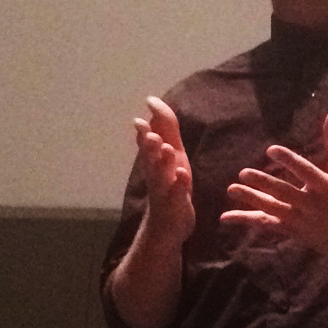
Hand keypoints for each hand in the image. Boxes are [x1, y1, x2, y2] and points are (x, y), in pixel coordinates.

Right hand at [132, 96, 194, 243]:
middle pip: (150, 156)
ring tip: (166, 148)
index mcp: (156, 161)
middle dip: (149, 142)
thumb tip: (154, 108)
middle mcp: (156, 173)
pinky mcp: (175, 205)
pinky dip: (179, 185)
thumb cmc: (169, 187)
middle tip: (145, 126)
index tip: (149, 101)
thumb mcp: (169, 158)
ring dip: (163, 161)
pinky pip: (177, 194)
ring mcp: (164, 190)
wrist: (167, 225)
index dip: (150, 121)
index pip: (149, 139)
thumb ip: (164, 133)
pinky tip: (182, 176)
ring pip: (160, 174)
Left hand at [222, 112, 327, 262]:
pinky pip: (267, 225)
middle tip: (243, 173)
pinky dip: (247, 220)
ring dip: (250, 200)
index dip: (288, 160)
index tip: (271, 150)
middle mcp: (312, 204)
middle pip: (283, 193)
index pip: (304, 171)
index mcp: (326, 187)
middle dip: (262, 183)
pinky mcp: (294, 232)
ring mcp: (301, 220)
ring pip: (271, 209)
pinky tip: (226, 217)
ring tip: (231, 190)